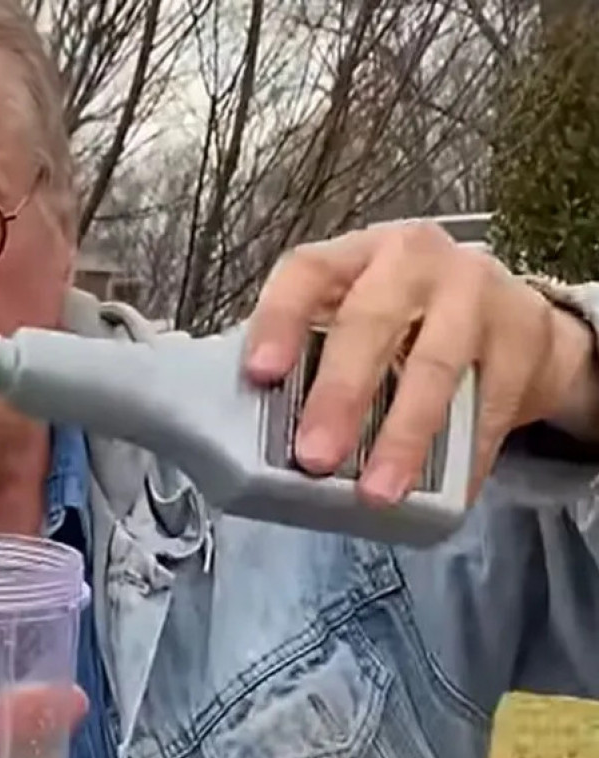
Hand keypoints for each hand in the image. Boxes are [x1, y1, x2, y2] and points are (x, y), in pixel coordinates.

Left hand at [243, 220, 596, 504]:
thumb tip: (240, 428)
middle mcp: (414, 261)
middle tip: (315, 457)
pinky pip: (489, 405)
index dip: (279, 321)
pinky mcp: (525, 337)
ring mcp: (476, 293)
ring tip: (376, 491)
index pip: (307, 272)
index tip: (259, 375)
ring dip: (403, 436)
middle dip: (340, 393)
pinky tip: (442, 494)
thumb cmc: (407, 323)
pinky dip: (464, 457)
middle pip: (372, 320)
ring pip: (436, 365)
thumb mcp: (356, 315)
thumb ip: (308, 354)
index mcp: (355, 255)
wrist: (514, 320)